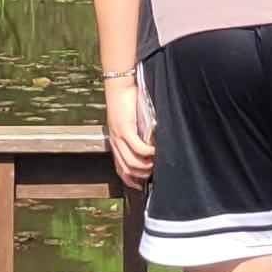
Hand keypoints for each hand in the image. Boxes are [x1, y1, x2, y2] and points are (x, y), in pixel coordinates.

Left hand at [105, 69, 156, 188]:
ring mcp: (119, 136)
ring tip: (156, 163)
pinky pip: (138, 148)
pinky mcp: (125, 128)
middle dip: (142, 175)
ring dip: (146, 166)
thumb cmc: (126, 100)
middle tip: (154, 172)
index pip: (120, 168)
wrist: (120, 85)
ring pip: (132, 162)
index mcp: (116, 141)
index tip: (140, 186)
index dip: (129, 180)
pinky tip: (156, 151)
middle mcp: (115, 141)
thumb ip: (137, 135)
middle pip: (127, 169)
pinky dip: (149, 152)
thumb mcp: (130, 122)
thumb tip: (151, 145)